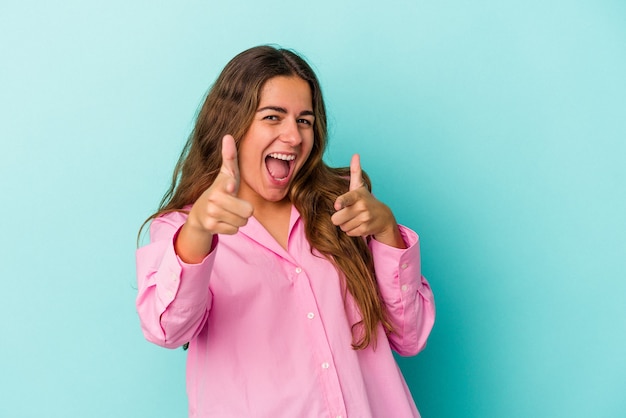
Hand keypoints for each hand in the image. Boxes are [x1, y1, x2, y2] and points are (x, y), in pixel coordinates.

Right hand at [176, 135, 253, 262]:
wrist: (200, 214)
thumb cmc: (220, 190)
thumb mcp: (226, 174)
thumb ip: (229, 157)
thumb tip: (228, 136)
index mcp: (219, 185)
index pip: (227, 184)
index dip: (229, 186)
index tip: (230, 186)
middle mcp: (213, 199)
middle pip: (248, 211)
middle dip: (245, 210)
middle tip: (235, 206)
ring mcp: (211, 214)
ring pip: (243, 222)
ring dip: (239, 219)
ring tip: (229, 213)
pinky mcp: (211, 227)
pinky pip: (235, 230)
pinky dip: (232, 227)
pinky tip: (223, 221)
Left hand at [331, 154, 405, 247]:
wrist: (383, 216)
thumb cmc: (366, 199)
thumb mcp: (360, 186)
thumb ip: (355, 171)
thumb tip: (355, 155)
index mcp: (357, 195)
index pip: (346, 199)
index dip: (341, 203)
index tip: (337, 205)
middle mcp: (362, 207)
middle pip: (337, 218)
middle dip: (339, 218)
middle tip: (346, 213)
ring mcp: (364, 219)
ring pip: (342, 226)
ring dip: (345, 224)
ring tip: (354, 218)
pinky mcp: (366, 229)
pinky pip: (349, 232)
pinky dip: (351, 230)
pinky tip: (358, 224)